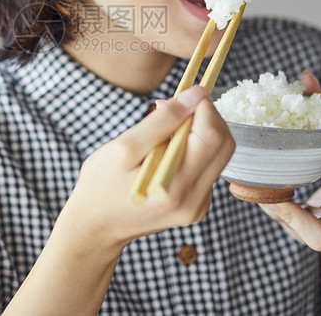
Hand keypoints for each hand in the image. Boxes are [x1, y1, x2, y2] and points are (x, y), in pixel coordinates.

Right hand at [61, 85, 235, 252]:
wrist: (95, 227)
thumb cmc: (101, 185)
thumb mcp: (124, 147)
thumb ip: (163, 120)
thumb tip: (196, 95)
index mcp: (175, 186)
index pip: (212, 135)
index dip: (203, 107)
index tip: (184, 94)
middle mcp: (194, 200)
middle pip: (225, 144)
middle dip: (206, 117)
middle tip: (176, 110)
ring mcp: (198, 206)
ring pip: (219, 155)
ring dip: (200, 133)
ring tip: (166, 132)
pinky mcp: (197, 206)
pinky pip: (208, 168)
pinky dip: (195, 151)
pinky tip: (168, 152)